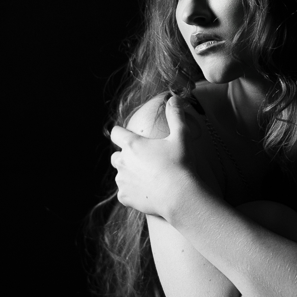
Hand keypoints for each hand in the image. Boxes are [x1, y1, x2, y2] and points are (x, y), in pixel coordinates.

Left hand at [109, 93, 221, 219]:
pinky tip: (145, 192)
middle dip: (125, 157)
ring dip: (128, 175)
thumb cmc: (181, 164)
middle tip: (143, 161)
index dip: (121, 134)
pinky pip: (123, 193)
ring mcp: (122, 181)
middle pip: (116, 156)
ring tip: (147, 178)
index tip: (129, 137)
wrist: (180, 196)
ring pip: (120, 175)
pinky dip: (131, 193)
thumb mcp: (181, 136)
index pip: (115, 133)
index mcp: (132, 144)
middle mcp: (122, 162)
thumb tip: (174, 98)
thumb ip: (176, 115)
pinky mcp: (125, 197)